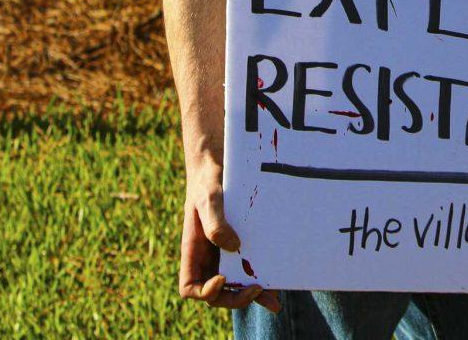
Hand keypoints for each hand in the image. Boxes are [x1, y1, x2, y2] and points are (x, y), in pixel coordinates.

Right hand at [178, 162, 281, 312]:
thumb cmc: (209, 180)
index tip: (222, 278)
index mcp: (194, 250)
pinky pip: (249, 268)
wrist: (219, 166)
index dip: (204, 292)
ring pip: (236, 284)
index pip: (189, 287)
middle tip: (256, 289)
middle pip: (216, 294)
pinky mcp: (241, 245)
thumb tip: (232, 247)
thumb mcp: (209, 198)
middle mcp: (208, 257)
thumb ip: (215, 222)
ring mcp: (224, 253)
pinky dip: (262, 277)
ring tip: (274, 300)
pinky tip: (278, 280)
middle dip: (235, 298)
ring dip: (253, 294)